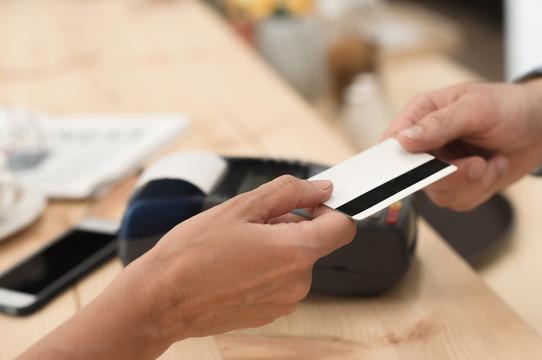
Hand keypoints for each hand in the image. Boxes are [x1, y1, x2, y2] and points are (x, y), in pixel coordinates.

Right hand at [20, 176, 354, 359]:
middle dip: (291, 226)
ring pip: (296, 260)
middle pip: (315, 242)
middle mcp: (298, 282)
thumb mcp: (240, 207)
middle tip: (251, 224)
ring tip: (237, 247)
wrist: (160, 301)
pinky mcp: (271, 313)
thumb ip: (289, 192)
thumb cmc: (191, 255)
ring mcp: (285, 301)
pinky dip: (266, 268)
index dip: (329, 209)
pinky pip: (281, 280)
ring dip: (276, 247)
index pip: (343, 226)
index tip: (311, 203)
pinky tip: (235, 265)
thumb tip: (320, 188)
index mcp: (295, 252)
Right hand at [384, 78, 541, 210]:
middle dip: (451, 175)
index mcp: (421, 114)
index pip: (392, 142)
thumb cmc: (512, 107)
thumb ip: (439, 124)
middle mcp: (427, 142)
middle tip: (478, 164)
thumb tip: (404, 139)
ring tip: (491, 162)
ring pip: (439, 194)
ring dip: (472, 184)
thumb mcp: (477, 108)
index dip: (398, 160)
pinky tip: (494, 168)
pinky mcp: (459, 185)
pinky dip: (481, 190)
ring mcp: (442, 166)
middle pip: (414, 176)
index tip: (419, 170)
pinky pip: (458, 202)